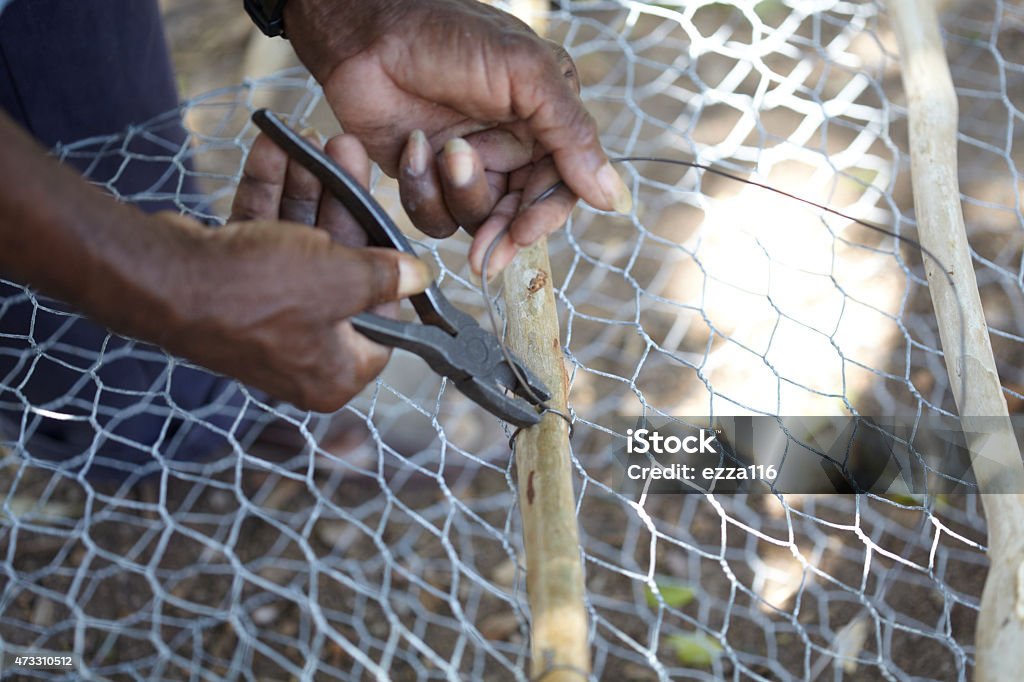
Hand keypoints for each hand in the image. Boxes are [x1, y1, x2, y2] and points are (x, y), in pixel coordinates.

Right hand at [146, 131, 429, 411]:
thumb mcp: (340, 280)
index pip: (385, 325)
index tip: (396, 235)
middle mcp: (300, 351)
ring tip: (317, 139)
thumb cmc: (255, 293)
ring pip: (300, 243)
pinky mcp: (232, 285)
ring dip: (307, 188)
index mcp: (334, 372)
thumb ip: (385, 277)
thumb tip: (421, 277)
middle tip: (349, 153)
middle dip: (344, 204)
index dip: (393, 278)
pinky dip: (270, 194)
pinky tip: (276, 148)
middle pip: (341, 270)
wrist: (158, 280)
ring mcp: (264, 317)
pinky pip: (263, 235)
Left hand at [283, 0, 632, 274]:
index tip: (523, 232)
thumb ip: (571, 134)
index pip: (562, 184)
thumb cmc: (448, 37)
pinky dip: (422, 189)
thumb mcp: (524, 74)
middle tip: (485, 252)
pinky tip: (412, 146)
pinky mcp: (427, 177)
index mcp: (546, 119)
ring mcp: (469, 164)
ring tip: (440, 149)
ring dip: (458, 194)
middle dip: (502, 230)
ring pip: (477, 218)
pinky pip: (433, 215)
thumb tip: (615, 198)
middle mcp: (512, 146)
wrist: (367, 32)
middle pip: (522, 213)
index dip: (544, 214)